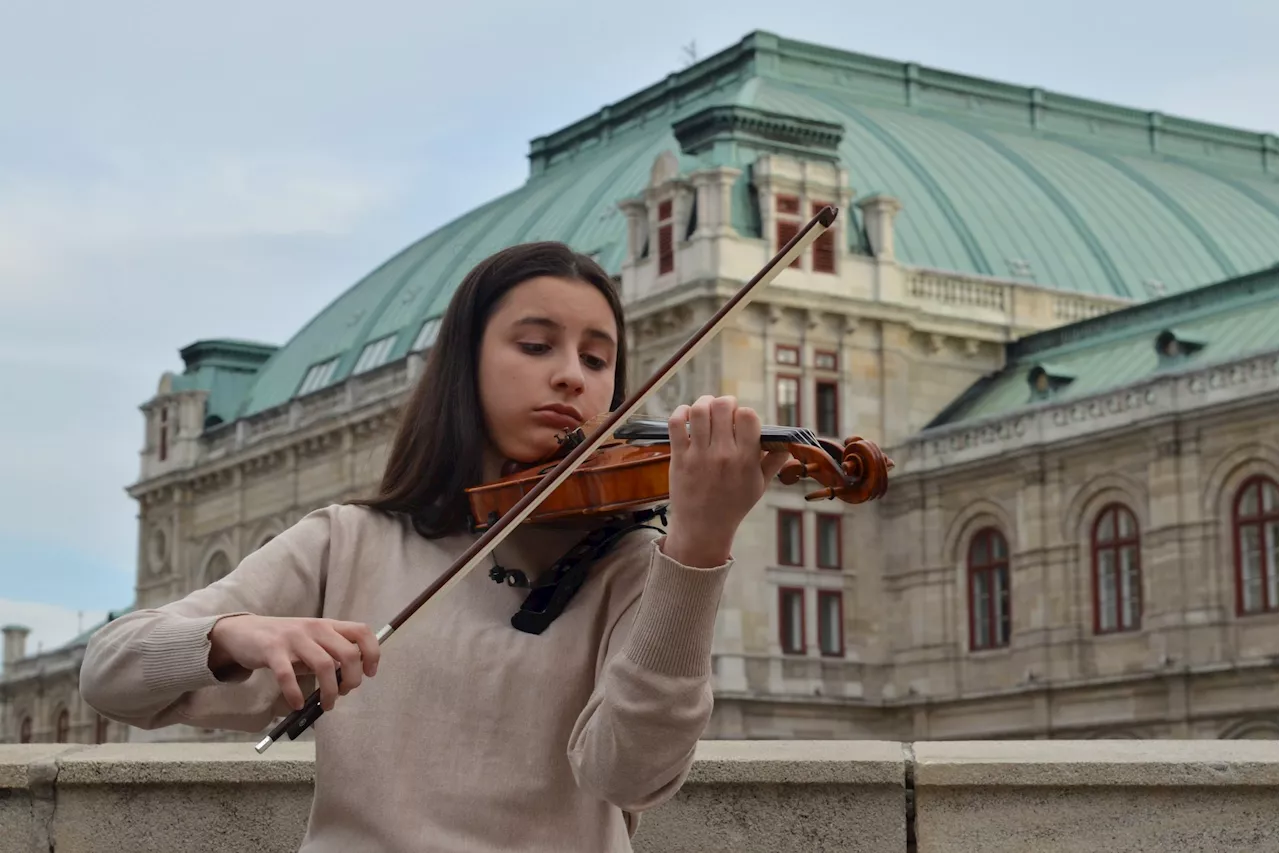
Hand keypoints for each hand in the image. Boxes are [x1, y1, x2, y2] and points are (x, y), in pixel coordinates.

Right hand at [207, 615, 379, 711]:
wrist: (243, 632)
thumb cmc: (284, 641)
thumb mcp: (312, 640)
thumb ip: (330, 653)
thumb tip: (349, 679)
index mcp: (328, 625)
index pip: (362, 632)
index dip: (372, 652)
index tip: (369, 673)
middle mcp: (315, 628)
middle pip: (349, 653)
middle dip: (352, 680)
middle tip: (344, 693)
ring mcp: (294, 638)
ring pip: (325, 666)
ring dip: (329, 692)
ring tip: (326, 705)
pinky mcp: (272, 650)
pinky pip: (288, 676)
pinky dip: (295, 694)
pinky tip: (297, 704)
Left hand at [662, 395, 789, 566]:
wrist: (703, 528)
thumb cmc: (733, 506)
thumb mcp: (759, 486)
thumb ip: (773, 462)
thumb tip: (787, 445)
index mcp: (745, 459)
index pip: (748, 416)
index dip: (744, 412)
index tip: (740, 420)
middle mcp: (723, 454)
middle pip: (723, 407)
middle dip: (725, 402)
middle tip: (724, 410)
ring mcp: (699, 455)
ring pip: (700, 411)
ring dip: (704, 402)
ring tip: (707, 408)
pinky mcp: (679, 457)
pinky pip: (676, 424)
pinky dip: (681, 412)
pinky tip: (688, 416)